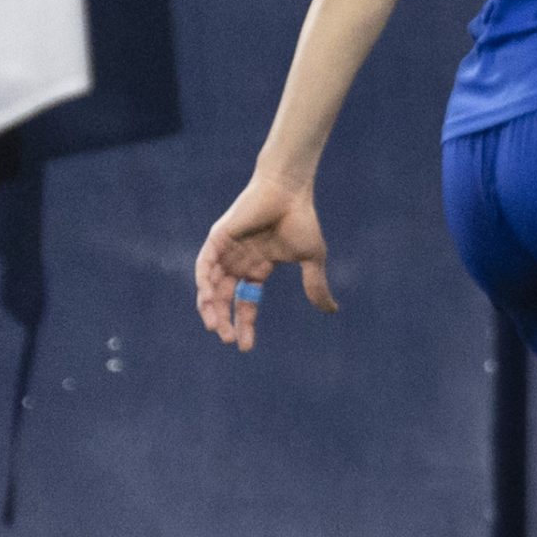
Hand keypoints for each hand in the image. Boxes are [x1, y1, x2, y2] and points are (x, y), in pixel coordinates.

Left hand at [195, 174, 337, 352]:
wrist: (289, 190)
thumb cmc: (301, 219)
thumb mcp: (312, 259)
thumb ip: (316, 285)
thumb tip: (332, 311)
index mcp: (257, 268)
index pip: (246, 302)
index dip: (245, 323)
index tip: (245, 346)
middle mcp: (238, 262)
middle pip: (226, 298)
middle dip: (224, 320)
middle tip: (229, 340)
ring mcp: (226, 250)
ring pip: (211, 285)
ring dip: (210, 307)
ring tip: (215, 327)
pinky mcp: (218, 238)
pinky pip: (204, 266)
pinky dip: (204, 283)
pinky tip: (208, 299)